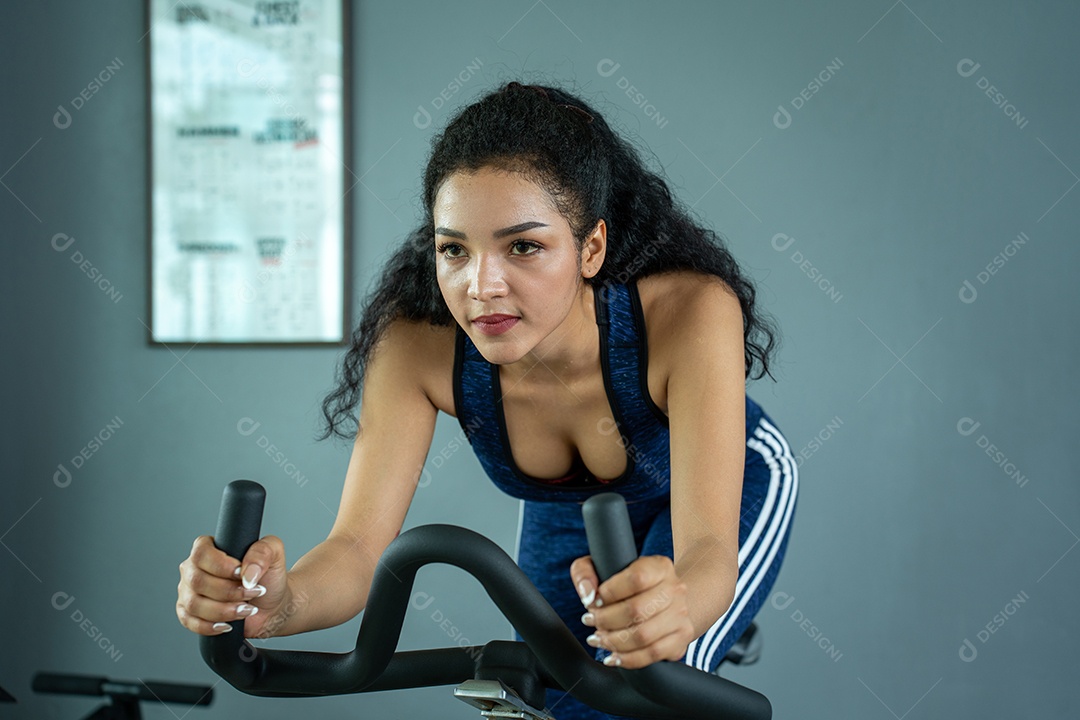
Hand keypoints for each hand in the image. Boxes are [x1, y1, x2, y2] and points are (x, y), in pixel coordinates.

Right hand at [176, 534, 289, 637]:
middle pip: (198, 581)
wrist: (272, 605)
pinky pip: (190, 622)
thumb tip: (246, 571)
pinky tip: (228, 624)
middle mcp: (193, 569)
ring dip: (223, 610)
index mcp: (208, 548)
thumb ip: (263, 551)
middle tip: (251, 592)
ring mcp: (189, 592)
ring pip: (194, 604)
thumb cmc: (268, 577)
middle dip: (229, 591)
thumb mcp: (274, 554)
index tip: (241, 574)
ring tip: (245, 609)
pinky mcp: (190, 614)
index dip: (221, 566)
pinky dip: (210, 626)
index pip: (201, 554)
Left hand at [570, 555, 694, 668]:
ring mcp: (681, 616)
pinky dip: (628, 659)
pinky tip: (613, 656)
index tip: (594, 601)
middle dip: (605, 620)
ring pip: (643, 636)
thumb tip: (588, 595)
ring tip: (598, 638)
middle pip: (637, 610)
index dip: (610, 592)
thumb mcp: (603, 567)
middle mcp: (675, 589)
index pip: (636, 578)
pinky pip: (652, 654)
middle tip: (590, 621)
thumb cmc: (628, 584)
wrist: (665, 599)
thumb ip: (585, 573)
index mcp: (659, 566)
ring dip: (613, 641)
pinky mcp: (681, 639)